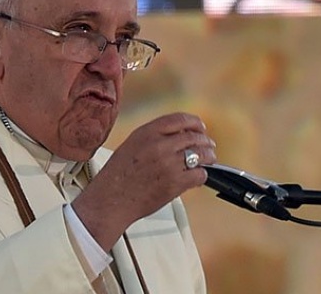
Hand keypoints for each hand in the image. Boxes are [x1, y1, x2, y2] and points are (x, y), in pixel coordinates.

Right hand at [70, 112, 216, 249]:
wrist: (110, 200)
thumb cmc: (118, 175)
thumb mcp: (132, 145)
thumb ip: (153, 137)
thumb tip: (178, 134)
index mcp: (147, 132)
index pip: (179, 119)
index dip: (194, 123)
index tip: (200, 127)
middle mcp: (159, 145)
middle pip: (193, 137)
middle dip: (204, 141)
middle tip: (209, 145)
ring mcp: (168, 164)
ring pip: (200, 154)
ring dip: (208, 156)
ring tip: (210, 159)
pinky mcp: (175, 183)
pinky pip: (199, 174)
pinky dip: (202, 175)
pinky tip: (199, 177)